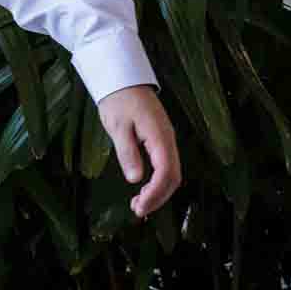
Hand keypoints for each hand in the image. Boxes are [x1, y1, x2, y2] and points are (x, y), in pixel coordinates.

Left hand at [97, 84, 180, 218]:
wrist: (123, 79)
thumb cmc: (118, 100)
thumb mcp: (117, 126)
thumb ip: (127, 152)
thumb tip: (135, 178)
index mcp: (160, 137)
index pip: (166, 172)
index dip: (155, 193)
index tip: (140, 206)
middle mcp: (168, 140)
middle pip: (173, 177)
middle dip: (158, 197)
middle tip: (138, 210)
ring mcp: (166, 140)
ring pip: (171, 173)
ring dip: (158, 192)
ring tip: (139, 204)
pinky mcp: (161, 140)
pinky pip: (165, 166)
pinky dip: (157, 182)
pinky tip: (144, 189)